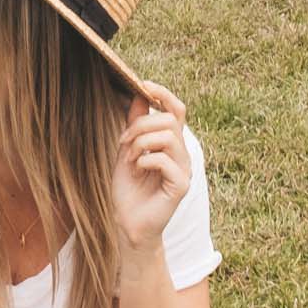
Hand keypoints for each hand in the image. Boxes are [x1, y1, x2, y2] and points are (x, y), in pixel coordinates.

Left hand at [112, 82, 191, 249]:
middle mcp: (182, 154)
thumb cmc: (128, 188)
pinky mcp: (181, 186)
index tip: (144, 84)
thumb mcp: (127, 149)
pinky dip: (146, 159)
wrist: (126, 223)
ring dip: (141, 142)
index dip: (163, 93)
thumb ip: (135, 123)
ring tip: (130, 157)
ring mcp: (184, 170)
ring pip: (168, 137)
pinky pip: (166, 160)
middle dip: (141, 124)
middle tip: (123, 140)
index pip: (177, 110)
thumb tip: (138, 93)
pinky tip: (137, 169)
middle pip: (169, 120)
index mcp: (171, 144)